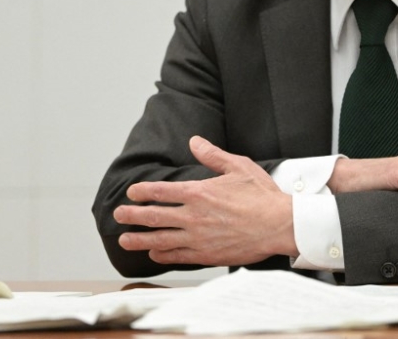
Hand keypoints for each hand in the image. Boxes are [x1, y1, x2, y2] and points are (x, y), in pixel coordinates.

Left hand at [113, 136, 297, 265]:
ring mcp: (198, 238)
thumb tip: (194, 141)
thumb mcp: (238, 166)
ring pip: (160, 239)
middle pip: (153, 216)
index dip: (142, 191)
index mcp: (199, 192)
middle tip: (118, 214)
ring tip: (124, 240)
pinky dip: (162, 254)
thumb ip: (212, 155)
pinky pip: (177, 256)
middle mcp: (193, 216)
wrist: (279, 226)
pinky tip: (154, 253)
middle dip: (132, 215)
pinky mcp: (206, 255)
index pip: (161, 191)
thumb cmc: (261, 195)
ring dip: (139, 239)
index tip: (132, 192)